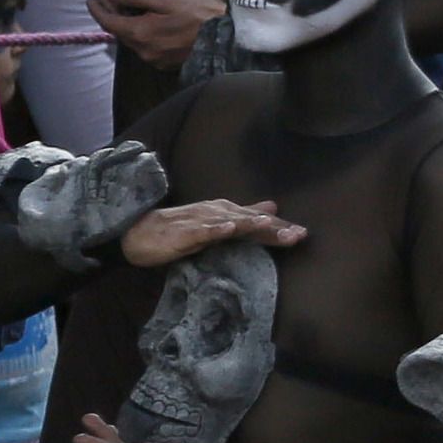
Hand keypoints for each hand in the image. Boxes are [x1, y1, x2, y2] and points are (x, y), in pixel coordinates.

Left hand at [89, 0, 222, 68]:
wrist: (230, 38)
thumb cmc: (201, 13)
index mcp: (140, 33)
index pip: (109, 22)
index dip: (98, 9)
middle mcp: (143, 51)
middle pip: (120, 32)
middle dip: (111, 14)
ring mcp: (156, 60)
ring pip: (134, 40)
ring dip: (126, 24)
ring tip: (125, 9)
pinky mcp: (168, 63)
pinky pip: (147, 47)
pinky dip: (141, 33)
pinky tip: (147, 24)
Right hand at [120, 198, 307, 266]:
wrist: (140, 233)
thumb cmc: (179, 230)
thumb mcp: (217, 223)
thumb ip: (244, 217)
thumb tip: (273, 207)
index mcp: (226, 212)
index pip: (258, 220)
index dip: (280, 227)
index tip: (302, 234)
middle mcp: (217, 212)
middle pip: (251, 220)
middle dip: (275, 227)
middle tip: (298, 234)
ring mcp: (201, 221)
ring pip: (231, 222)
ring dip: (251, 224)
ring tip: (271, 225)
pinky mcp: (184, 232)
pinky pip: (202, 230)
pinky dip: (216, 228)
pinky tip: (229, 229)